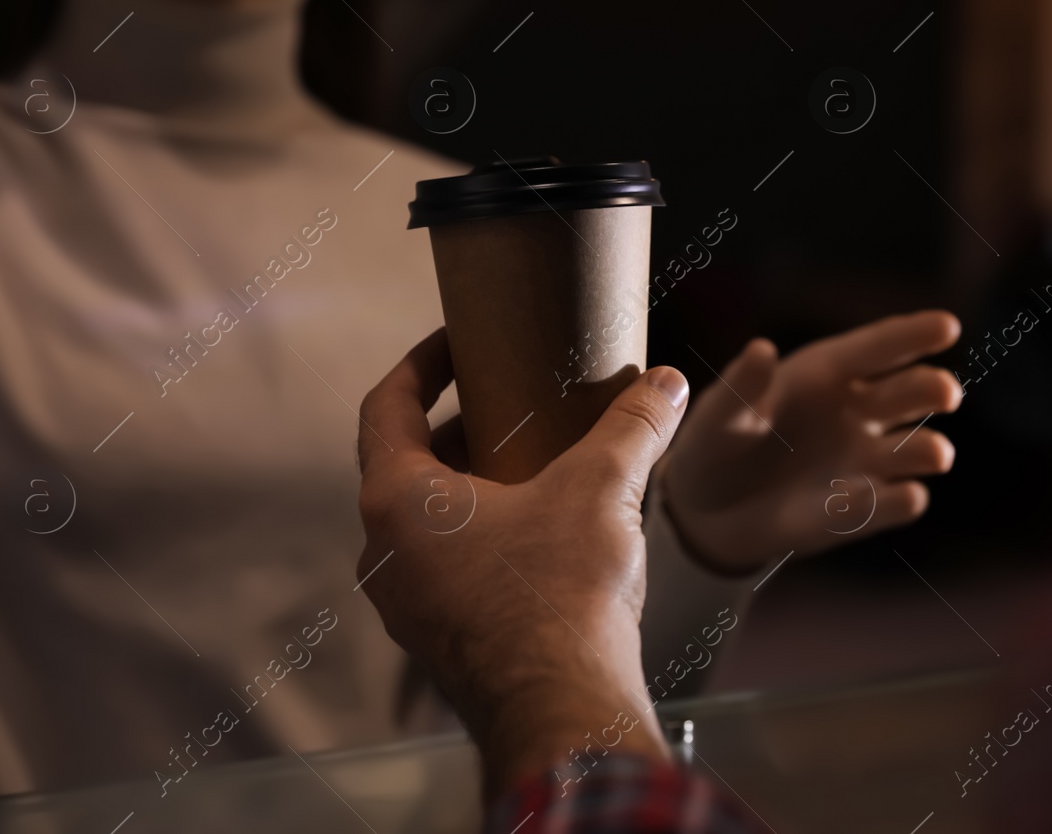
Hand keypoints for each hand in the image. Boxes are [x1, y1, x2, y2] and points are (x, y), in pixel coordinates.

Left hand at [355, 328, 690, 797]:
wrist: (564, 709)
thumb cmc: (561, 593)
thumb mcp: (600, 488)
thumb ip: (632, 426)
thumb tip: (666, 382)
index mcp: (397, 501)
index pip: (386, 407)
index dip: (421, 364)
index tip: (456, 342)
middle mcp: (386, 553)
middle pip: (407, 464)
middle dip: (461, 428)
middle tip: (511, 401)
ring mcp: (408, 605)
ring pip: (429, 522)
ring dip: (473, 486)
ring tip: (534, 464)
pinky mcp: (441, 642)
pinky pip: (448, 568)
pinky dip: (483, 536)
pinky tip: (543, 533)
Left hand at [660, 312, 962, 574]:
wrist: (704, 512)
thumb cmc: (715, 445)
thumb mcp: (717, 415)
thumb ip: (740, 388)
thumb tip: (762, 349)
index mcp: (825, 373)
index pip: (875, 348)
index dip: (912, 335)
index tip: (948, 326)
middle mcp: (857, 411)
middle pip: (906, 393)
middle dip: (930, 390)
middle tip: (946, 393)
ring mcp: (862, 460)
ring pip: (911, 450)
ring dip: (926, 450)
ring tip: (935, 454)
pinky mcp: (857, 510)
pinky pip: (885, 504)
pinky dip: (895, 502)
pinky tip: (907, 497)